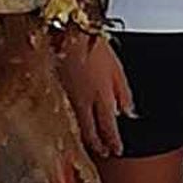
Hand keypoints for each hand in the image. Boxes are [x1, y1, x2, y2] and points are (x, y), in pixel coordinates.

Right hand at [60, 35, 133, 160]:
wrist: (63, 31)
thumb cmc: (90, 43)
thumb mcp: (117, 68)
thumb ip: (124, 93)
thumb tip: (128, 112)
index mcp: (102, 97)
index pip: (109, 129)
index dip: (114, 142)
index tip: (116, 150)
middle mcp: (83, 103)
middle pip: (91, 132)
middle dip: (99, 145)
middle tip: (104, 152)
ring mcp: (66, 98)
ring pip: (76, 126)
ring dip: (84, 138)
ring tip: (90, 143)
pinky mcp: (54, 90)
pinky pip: (65, 114)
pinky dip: (71, 123)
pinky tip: (73, 122)